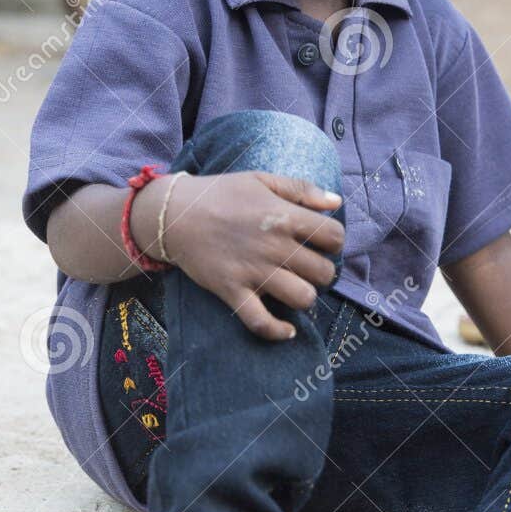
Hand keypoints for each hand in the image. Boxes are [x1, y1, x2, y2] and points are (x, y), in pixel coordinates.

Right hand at [137, 170, 343, 340]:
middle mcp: (273, 246)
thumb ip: (301, 188)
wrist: (173, 214)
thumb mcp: (261, 180)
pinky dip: (278, 332)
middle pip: (324, 272)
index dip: (334, 241)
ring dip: (304, 297)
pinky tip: (287, 330)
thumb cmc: (220, 194)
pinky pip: (261, 323)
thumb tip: (336, 202)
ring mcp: (253, 272)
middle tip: (308, 267)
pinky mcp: (232, 291)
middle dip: (322, 272)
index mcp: (283, 216)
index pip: (334, 236)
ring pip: (302, 298)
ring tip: (295, 288)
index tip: (321, 243)